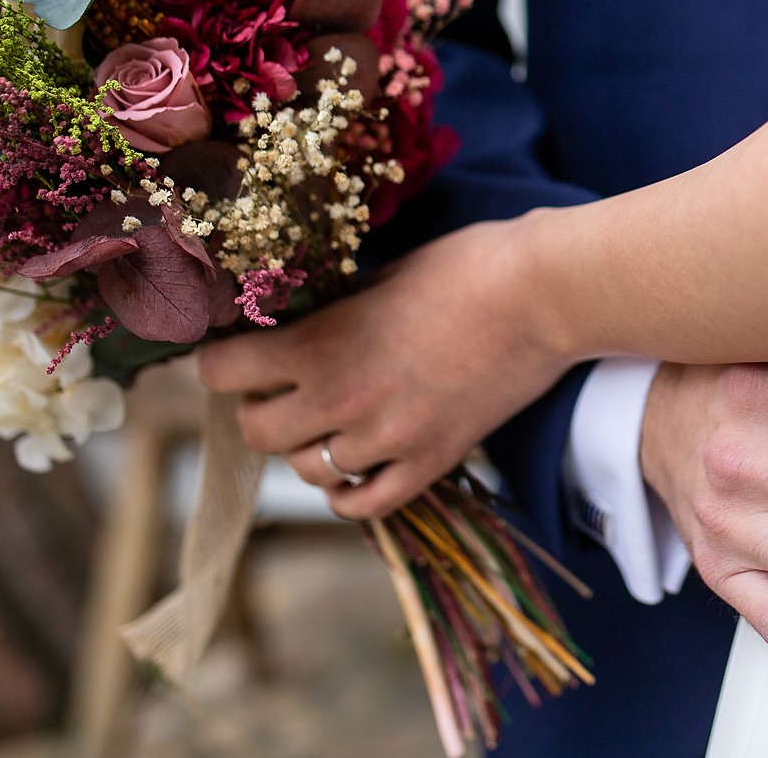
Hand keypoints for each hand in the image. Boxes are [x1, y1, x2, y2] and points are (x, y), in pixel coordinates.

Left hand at [197, 219, 573, 518]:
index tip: (240, 351)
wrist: (545, 296)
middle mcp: (341, 399)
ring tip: (333, 418)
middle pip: (256, 432)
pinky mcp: (431, 463)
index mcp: (322, 342)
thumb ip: (335, 310)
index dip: (224, 360)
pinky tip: (354, 465)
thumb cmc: (468, 265)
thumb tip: (301, 322)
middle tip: (286, 385)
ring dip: (308, 445)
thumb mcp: (382, 274)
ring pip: (306, 471)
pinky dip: (347, 490)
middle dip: (261, 407)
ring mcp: (387, 439)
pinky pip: (362, 503)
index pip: (222, 372)